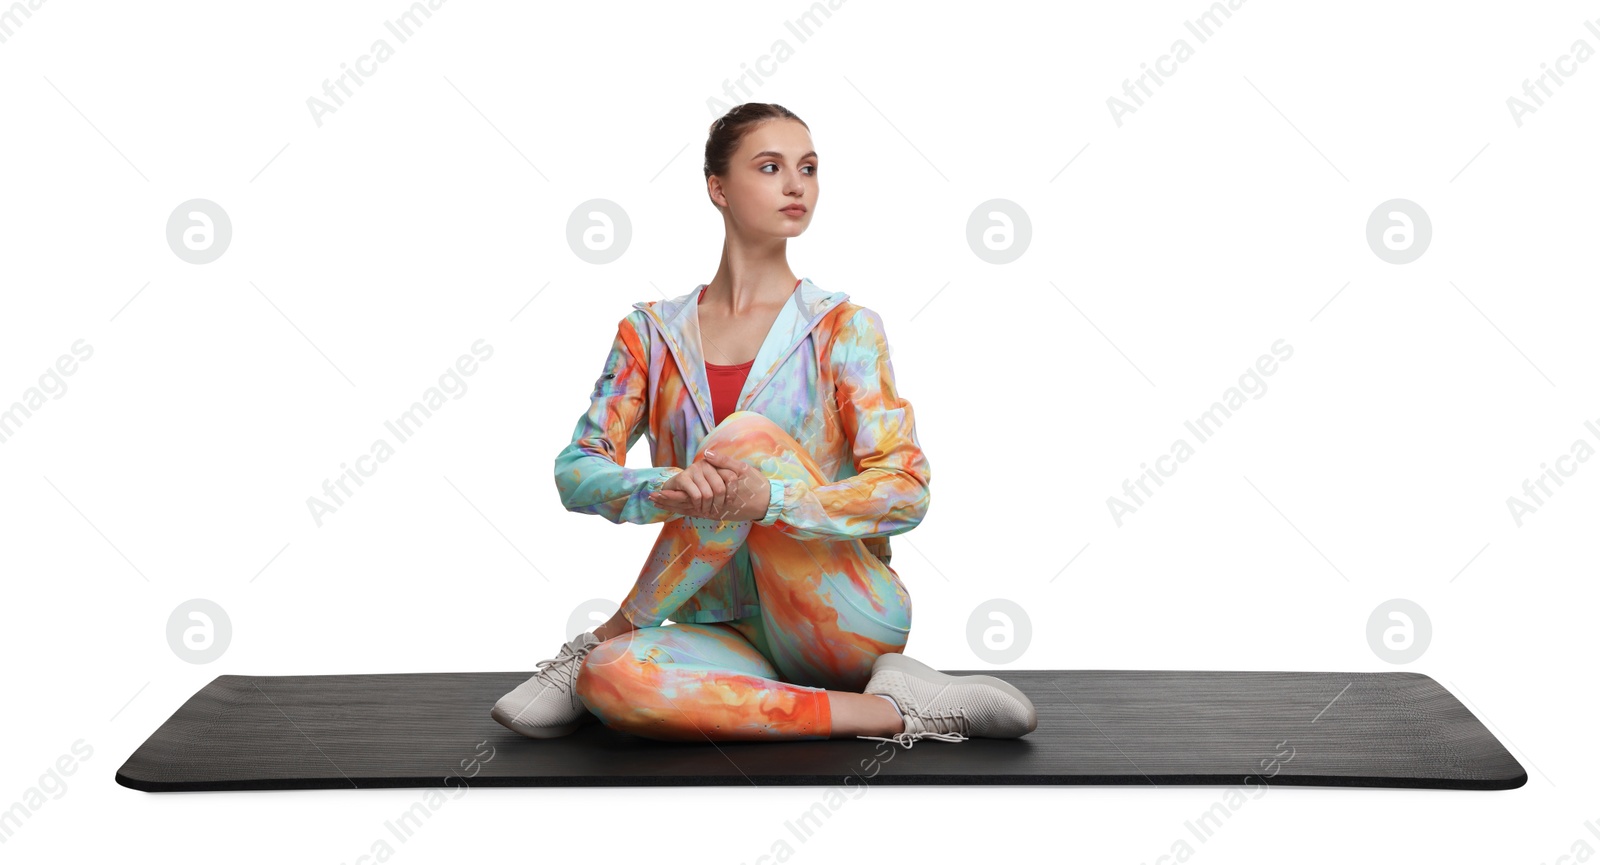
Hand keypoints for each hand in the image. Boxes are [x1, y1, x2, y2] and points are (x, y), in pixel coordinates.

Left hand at [648, 450, 770, 521]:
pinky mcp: (718, 514)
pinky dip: (685, 509)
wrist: (768, 503)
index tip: (658, 491)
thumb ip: (724, 462)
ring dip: (674, 506)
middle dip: (668, 501)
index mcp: (716, 496)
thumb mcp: (742, 469)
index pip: (688, 496)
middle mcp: (713, 507)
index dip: (672, 494)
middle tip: (651, 498)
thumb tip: (707, 455)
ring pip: (690, 510)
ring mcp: (715, 512)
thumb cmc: (756, 485)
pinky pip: (699, 513)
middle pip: (685, 505)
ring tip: (658, 502)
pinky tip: (676, 507)